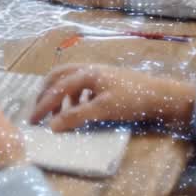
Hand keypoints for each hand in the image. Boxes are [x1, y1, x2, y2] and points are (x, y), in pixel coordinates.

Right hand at [29, 64, 195, 131]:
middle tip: (38, 110)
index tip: (32, 121)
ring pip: (70, 80)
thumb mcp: (103, 110)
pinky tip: (80, 110)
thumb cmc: (133, 100)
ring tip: (59, 114)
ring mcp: (99, 74)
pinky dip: (74, 97)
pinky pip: (82, 86)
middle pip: (58, 76)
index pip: (57, 88)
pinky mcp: (107, 81)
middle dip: (46, 93)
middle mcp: (89, 69)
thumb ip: (76, 117)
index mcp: (86, 73)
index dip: (43, 105)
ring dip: (60, 95)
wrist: (163, 96)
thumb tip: (52, 126)